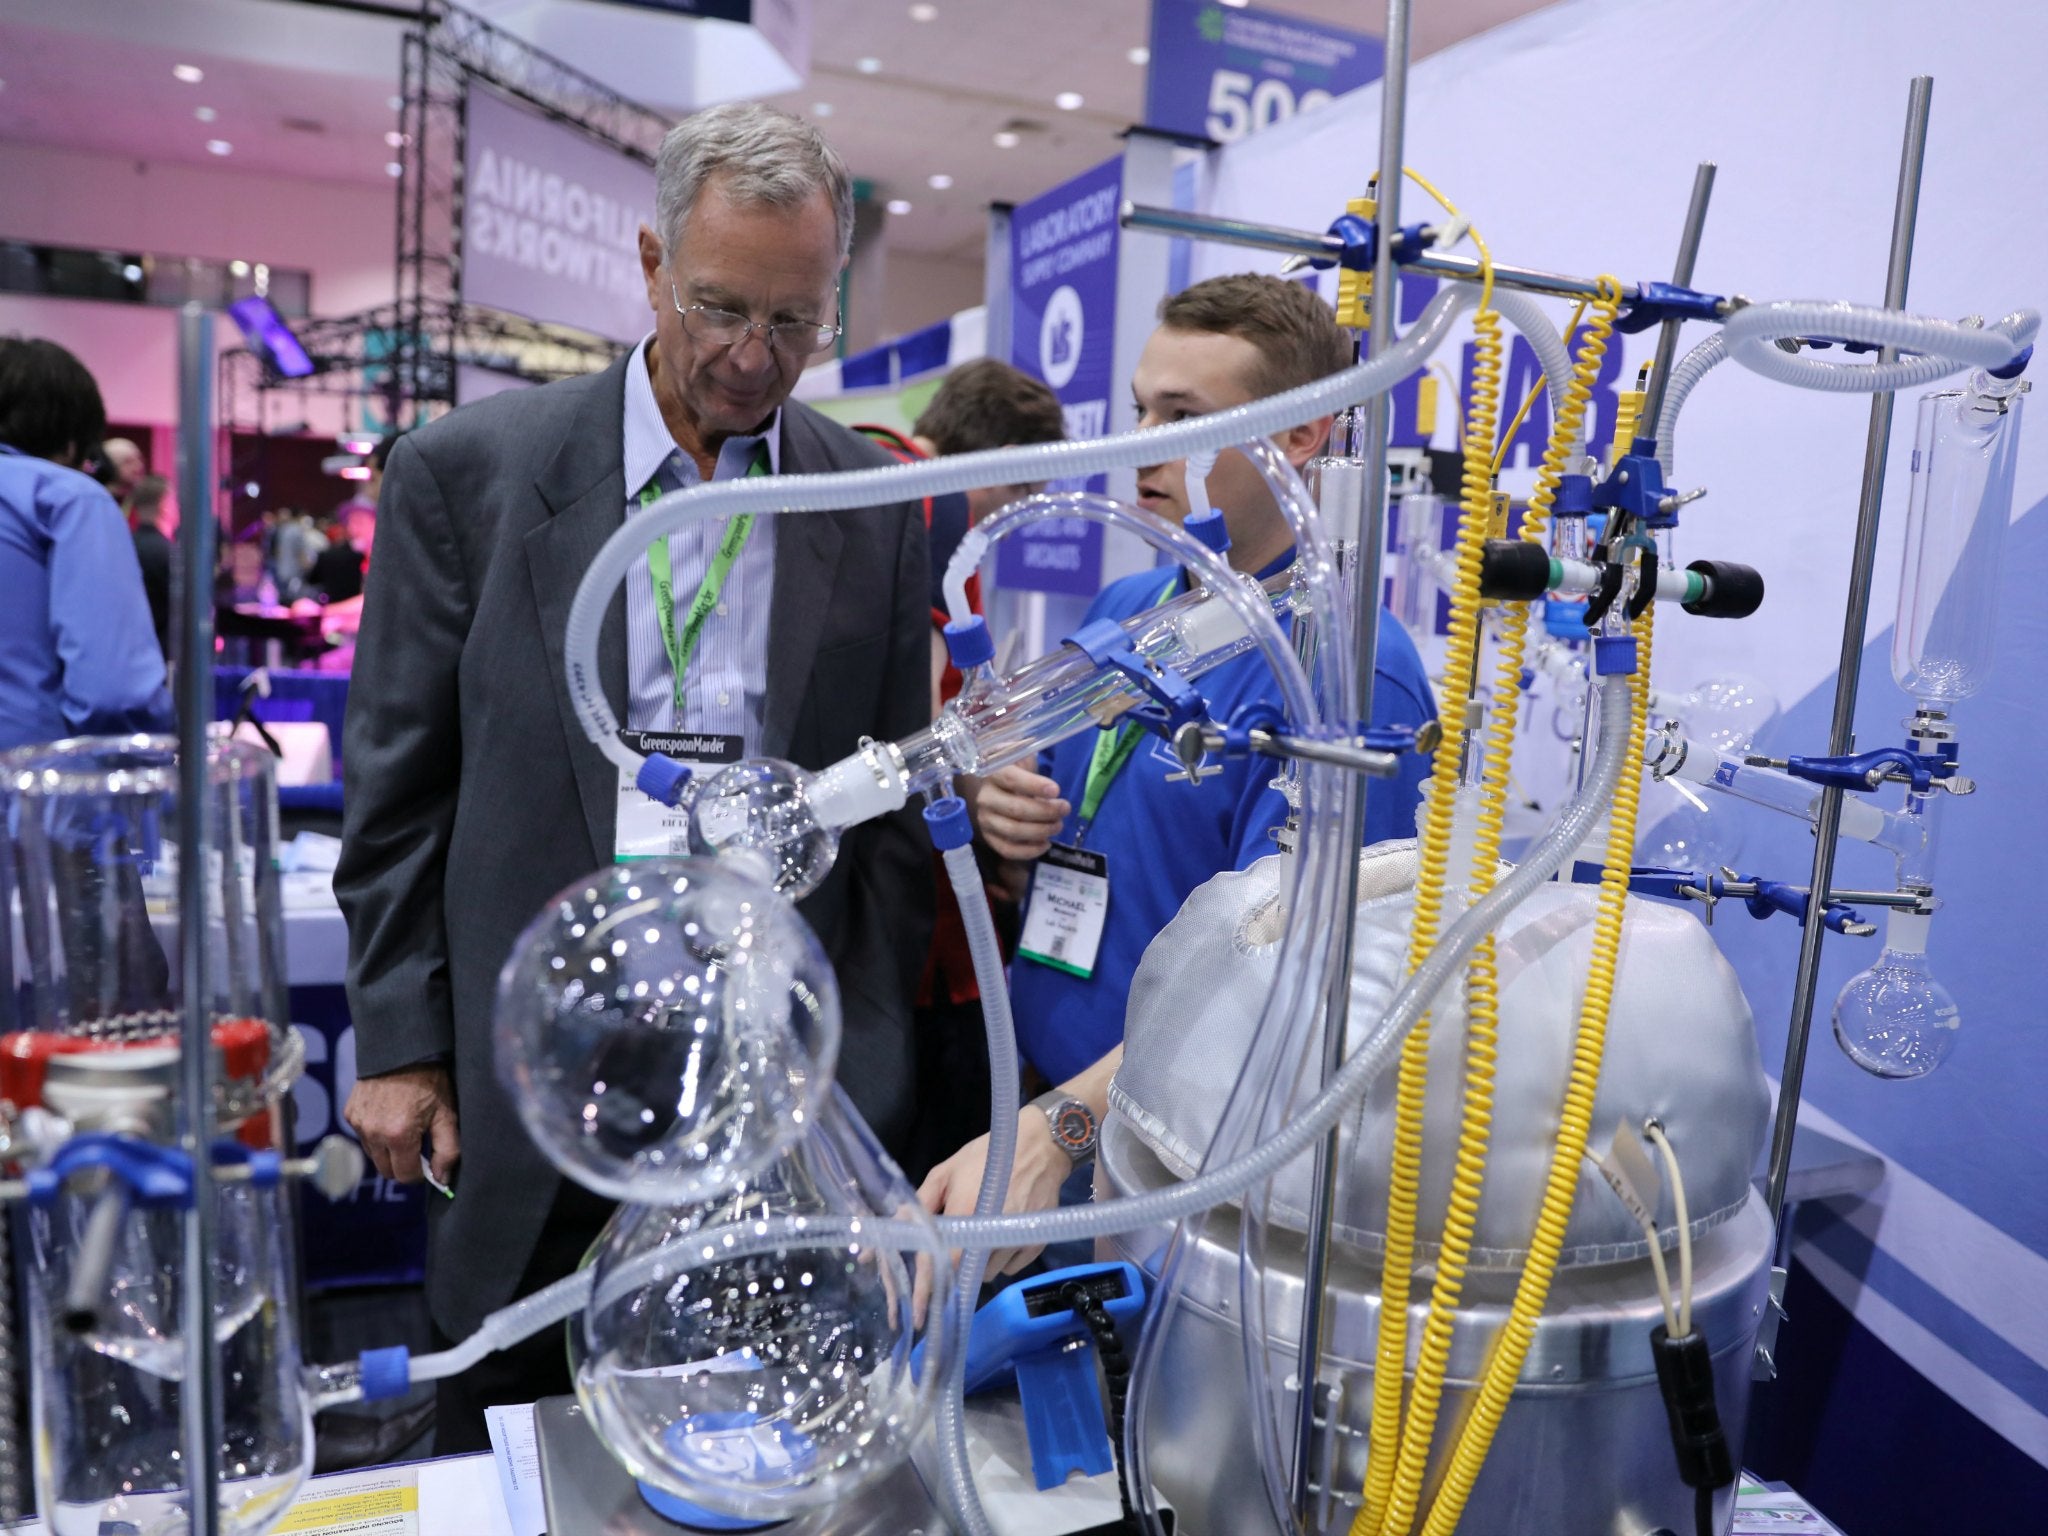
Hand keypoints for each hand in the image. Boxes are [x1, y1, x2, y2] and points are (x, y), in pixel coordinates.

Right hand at [344, 1064, 458, 1185]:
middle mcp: (373, 1133)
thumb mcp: (447, 1114)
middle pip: (386, 1170)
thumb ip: (447, 1150)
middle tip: (418, 1145)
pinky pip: (364, 1137)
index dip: (420, 1173)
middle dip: (403, 1164)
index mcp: (398, 1135)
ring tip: (405, 1128)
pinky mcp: (350, 1114)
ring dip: (388, 1150)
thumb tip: (442, 1178)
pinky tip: (390, 1117)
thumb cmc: (429, 1080)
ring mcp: (358, 1124)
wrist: (402, 1050)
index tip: (428, 1163)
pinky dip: (376, 1135)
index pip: (405, 1176)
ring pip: (373, 1155)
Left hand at [912, 1108, 1072, 1325]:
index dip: (926, 1289)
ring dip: (975, 1265)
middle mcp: (992, 1232)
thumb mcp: (945, 1172)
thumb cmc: (985, 1156)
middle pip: (964, 1274)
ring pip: (986, 1274)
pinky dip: (999, 1259)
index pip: (942, 1262)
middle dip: (952, 1273)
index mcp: (965, 1211)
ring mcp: (1017, 1241)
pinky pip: (1008, 1268)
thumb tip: (889, 1232)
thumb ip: (916, 1205)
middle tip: (949, 1262)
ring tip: (979, 1234)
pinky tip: (999, 1235)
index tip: (915, 1316)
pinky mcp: (1035, 1246)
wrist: (1040, 1147)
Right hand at [960, 765, 1067, 861]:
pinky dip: (1029, 851)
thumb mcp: (1021, 755)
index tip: (1057, 790)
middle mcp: (985, 797)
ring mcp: (985, 820)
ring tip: (1058, 825)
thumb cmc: (1016, 768)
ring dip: (1041, 831)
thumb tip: (1039, 759)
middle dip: (1046, 811)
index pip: (1012, 780)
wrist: (998, 784)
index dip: (1034, 786)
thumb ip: (1029, 755)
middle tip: (1065, 809)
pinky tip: (1046, 844)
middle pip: (1016, 809)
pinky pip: (1007, 849)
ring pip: (1013, 831)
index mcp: (993, 773)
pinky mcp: (989, 837)